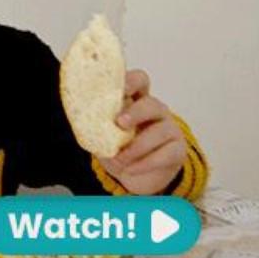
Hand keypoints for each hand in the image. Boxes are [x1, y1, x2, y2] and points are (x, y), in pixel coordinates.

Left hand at [96, 69, 186, 194]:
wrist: (135, 175)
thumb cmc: (118, 147)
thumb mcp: (103, 133)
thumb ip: (96, 124)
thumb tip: (81, 120)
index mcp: (135, 100)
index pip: (139, 81)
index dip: (132, 81)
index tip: (121, 88)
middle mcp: (155, 110)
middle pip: (151, 104)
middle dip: (136, 112)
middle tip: (120, 123)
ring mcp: (169, 129)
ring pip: (159, 131)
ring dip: (136, 147)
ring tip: (119, 159)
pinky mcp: (177, 150)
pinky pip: (165, 154)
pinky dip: (145, 163)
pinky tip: (130, 169)